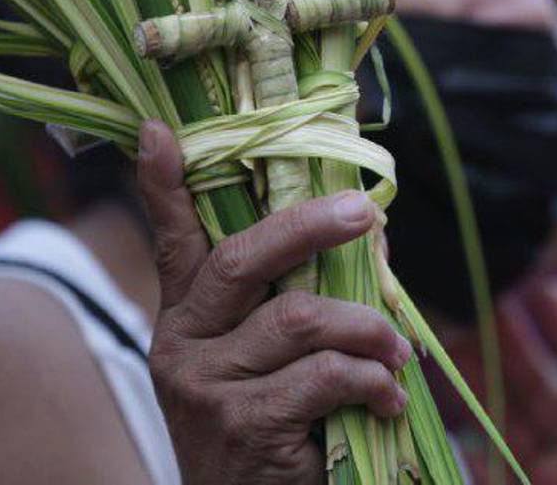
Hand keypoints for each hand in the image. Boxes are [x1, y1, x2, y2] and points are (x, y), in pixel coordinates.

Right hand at [137, 121, 412, 484]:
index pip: (172, 240)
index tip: (158, 130)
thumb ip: (309, 296)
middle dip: (311, 226)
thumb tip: (374, 238)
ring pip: (301, 316)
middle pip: (242, 258)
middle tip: (366, 215)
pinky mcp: (243, 424)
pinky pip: (324, 375)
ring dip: (369, 328)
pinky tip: (388, 399)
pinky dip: (371, 380)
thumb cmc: (277, 425)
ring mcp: (206, 385)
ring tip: (398, 352)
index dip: (162, 185)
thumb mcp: (276, 359)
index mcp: (188, 316)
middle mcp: (183, 342)